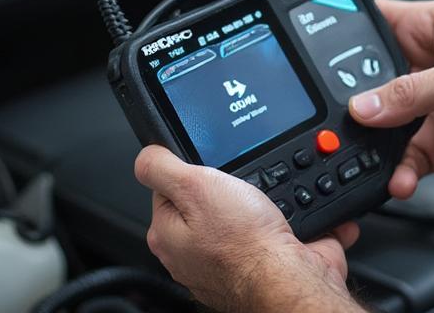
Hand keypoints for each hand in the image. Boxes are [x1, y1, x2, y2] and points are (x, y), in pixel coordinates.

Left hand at [135, 145, 360, 312]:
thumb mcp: (194, 185)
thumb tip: (146, 156)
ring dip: (244, 203)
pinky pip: (251, 231)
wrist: (288, 278)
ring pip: (227, 214)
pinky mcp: (247, 265)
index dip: (190, 170)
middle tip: (236, 188)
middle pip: (198, 199)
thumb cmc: (246, 243)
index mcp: (166, 233)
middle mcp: (186, 253)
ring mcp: (216, 262)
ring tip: (257, 205)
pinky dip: (262, 222)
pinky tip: (269, 221)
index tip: (208, 170)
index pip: (166, 185)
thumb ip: (162, 167)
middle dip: (220, 187)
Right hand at [350, 0, 433, 192]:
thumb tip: (365, 106)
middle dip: (355, 101)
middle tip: (343, 120)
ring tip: (374, 158)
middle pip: (371, 79)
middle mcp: (426, 63)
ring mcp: (430, 105)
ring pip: (384, 124)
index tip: (316, 56)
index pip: (376, 21)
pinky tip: (401, 178)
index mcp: (432, 28)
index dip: (346, 34)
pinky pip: (405, 157)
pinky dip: (398, 171)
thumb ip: (413, 91)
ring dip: (376, 144)